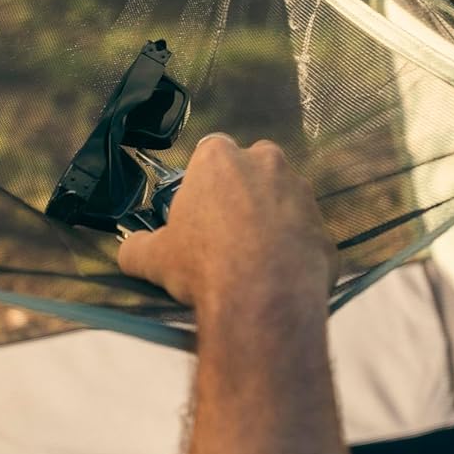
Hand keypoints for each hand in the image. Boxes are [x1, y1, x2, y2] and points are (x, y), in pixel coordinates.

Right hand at [118, 136, 335, 337]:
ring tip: (252, 261)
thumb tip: (129, 252)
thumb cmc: (204, 266)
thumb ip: (137, 248)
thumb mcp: (153, 258)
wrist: (262, 298)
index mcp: (219, 159)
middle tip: (224, 233)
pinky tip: (276, 279)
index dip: (203, 183)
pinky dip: (294, 252)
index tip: (198, 211)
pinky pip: (305, 237)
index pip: (209, 154)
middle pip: (251, 169)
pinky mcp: (324, 229)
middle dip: (241, 194)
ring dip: (271, 221)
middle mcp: (266, 164)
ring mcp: (301, 194)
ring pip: (283, 200)